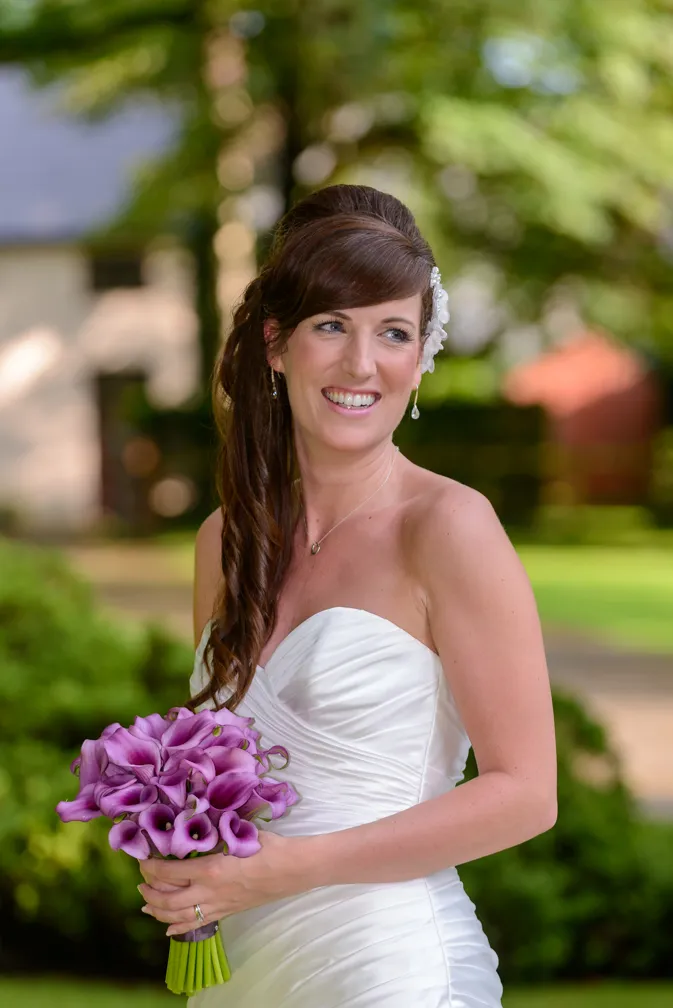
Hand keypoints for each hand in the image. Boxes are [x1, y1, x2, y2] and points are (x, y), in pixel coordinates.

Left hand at [137, 831, 301, 935]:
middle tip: (140, 883)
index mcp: (210, 869)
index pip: (169, 872)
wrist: (293, 869)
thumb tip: (196, 822)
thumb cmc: (268, 846)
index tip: (141, 860)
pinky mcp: (227, 912)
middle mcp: (209, 892)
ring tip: (146, 905)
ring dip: (158, 912)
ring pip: (179, 917)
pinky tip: (168, 928)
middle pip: (168, 900)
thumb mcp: (238, 833)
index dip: (150, 868)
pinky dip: (178, 928)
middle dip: (149, 892)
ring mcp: (218, 905)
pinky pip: (197, 924)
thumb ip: (216, 831)